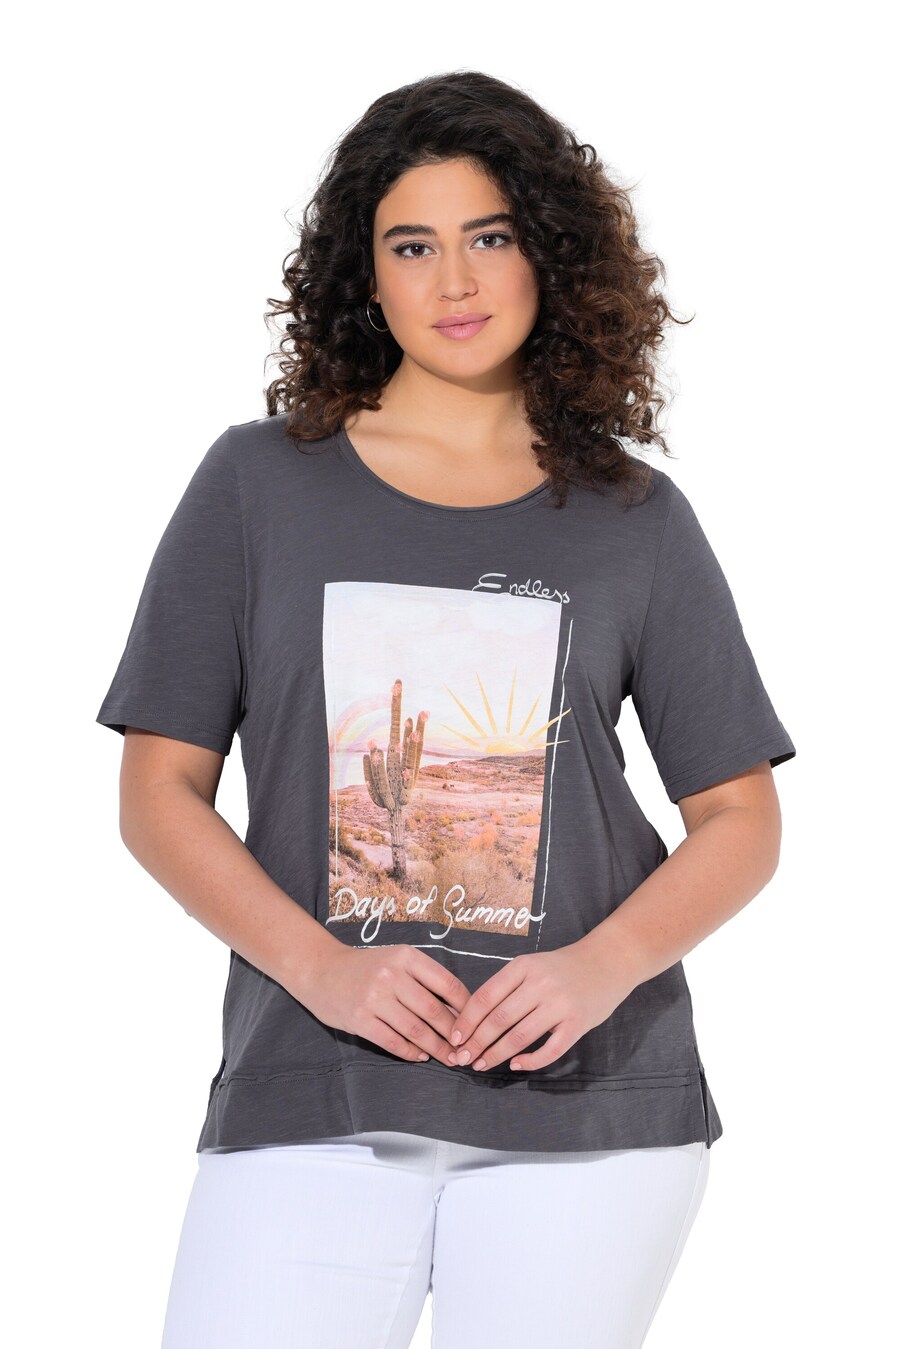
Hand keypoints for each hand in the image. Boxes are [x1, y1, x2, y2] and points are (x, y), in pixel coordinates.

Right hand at [300, 943, 470, 1066]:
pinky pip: (394, 1042)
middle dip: (455, 1035)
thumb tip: (458, 1009)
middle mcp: (392, 975)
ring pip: (416, 1030)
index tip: (475, 1023)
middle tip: (466, 1050)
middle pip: (434, 1011)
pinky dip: (411, 1052)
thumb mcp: (396, 959)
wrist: (320, 970)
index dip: (466, 1007)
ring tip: (449, 1058)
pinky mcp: (360, 1019)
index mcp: (406, 957)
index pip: (447, 984)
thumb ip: (424, 979)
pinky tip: (420, 1056)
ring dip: (436, 1048)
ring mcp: (374, 998)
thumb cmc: (366, 967)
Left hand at [446, 938, 636, 1072]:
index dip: (466, 1021)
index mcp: (523, 967)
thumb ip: (508, 986)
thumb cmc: (564, 967)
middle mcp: (540, 984)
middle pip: (498, 1020)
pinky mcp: (578, 1023)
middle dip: (476, 1042)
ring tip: (481, 1064)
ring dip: (496, 1054)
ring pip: (519, 1036)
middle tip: (462, 1058)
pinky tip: (516, 1065)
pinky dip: (530, 1061)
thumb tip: (473, 1017)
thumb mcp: (532, 965)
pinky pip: (550, 1049)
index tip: (454, 1037)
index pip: (485, 997)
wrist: (609, 960)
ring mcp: (560, 1004)